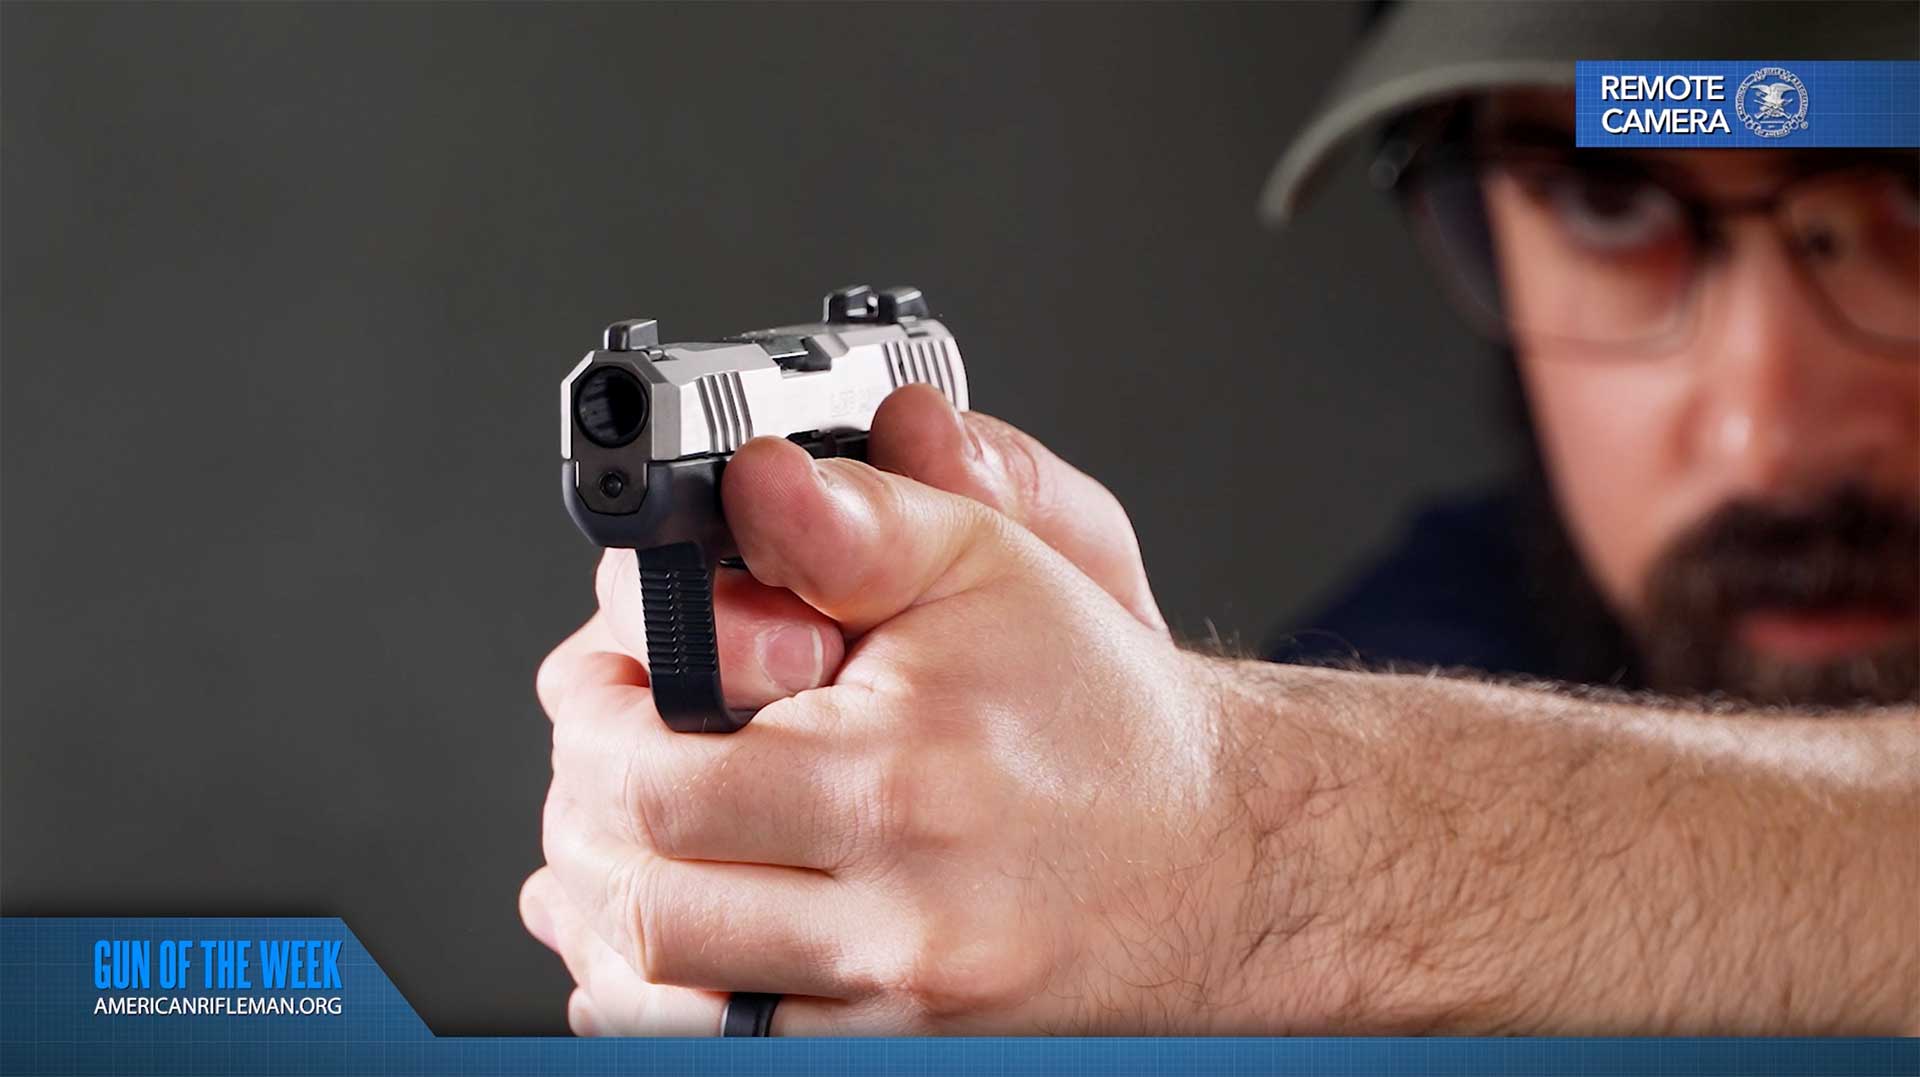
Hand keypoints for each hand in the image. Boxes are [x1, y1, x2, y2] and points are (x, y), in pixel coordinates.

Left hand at [523, 386, 1217, 1033]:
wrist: (1219, 857)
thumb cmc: (1099, 715)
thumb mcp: (990, 570)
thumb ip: (855, 522)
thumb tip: (752, 481)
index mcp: (898, 780)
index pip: (653, 779)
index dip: (593, 724)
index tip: (603, 686)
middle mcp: (897, 914)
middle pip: (640, 896)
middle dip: (584, 816)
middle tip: (599, 755)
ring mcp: (897, 1007)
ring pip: (661, 994)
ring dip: (602, 912)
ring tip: (602, 843)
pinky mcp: (901, 1055)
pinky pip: (727, 1052)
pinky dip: (655, 998)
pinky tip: (647, 939)